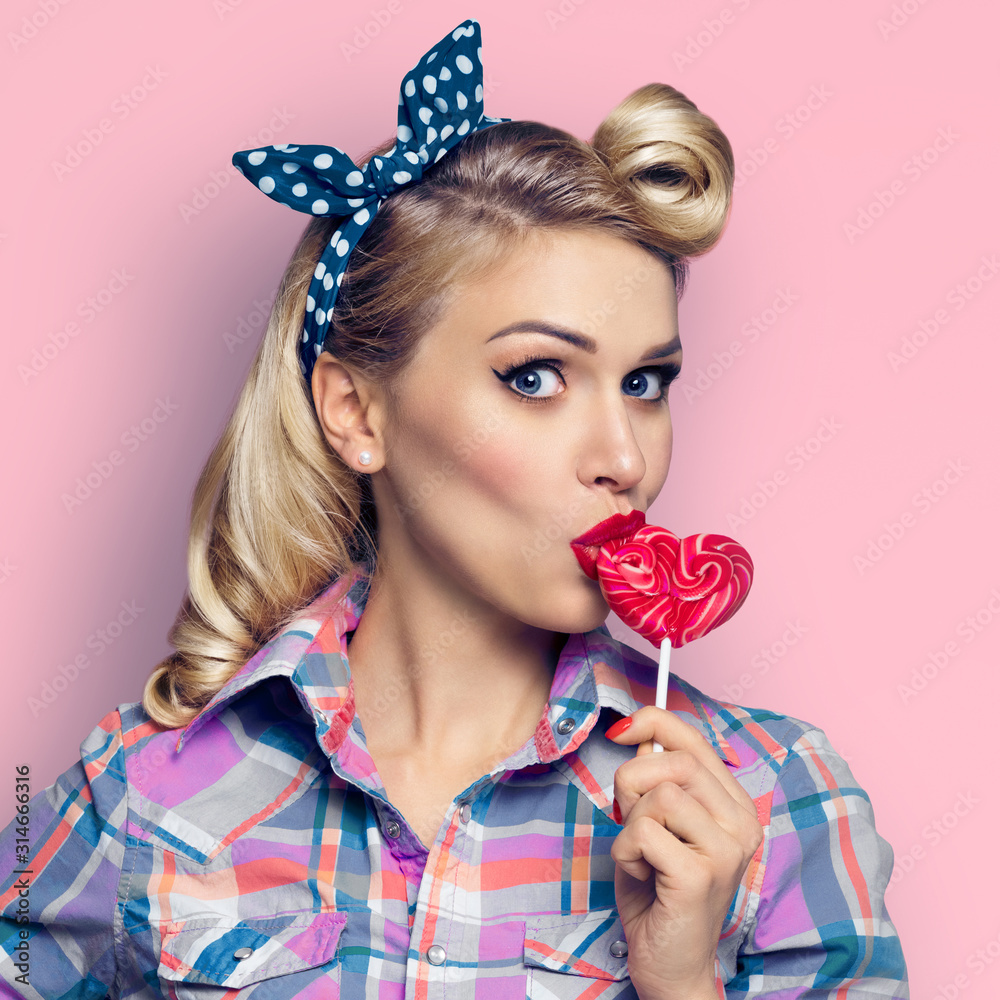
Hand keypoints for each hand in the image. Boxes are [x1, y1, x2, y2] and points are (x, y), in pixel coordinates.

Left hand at [606, 706, 762, 999]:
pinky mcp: (701, 874)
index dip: (656, 722)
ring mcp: (727, 850)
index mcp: (735, 806)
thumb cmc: (658, 893)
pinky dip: (626, 850)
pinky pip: (644, 830)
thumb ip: (657, 780)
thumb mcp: (656, 825)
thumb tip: (641, 734)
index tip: (622, 729)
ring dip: (630, 823)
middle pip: (676, 761)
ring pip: (660, 793)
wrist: (669, 965)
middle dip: (633, 781)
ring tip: (641, 855)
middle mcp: (741, 824)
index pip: (696, 741)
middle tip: (627, 817)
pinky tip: (642, 876)